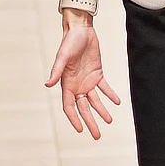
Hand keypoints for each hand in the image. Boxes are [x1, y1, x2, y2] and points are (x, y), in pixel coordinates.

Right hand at [44, 16, 121, 137]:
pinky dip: (110, 95)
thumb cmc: (68, 42)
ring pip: (95, 101)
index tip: (80, 129)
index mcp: (67, 84)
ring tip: (109, 121)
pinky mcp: (97, 73)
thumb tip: (47, 84)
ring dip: (102, 111)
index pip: (69, 106)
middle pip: (84, 108)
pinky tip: (116, 102)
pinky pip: (104, 88)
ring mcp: (87, 80)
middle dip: (90, 122)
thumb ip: (56, 71)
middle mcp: (77, 85)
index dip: (74, 118)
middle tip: (97, 135)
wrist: (81, 30)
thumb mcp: (62, 56)